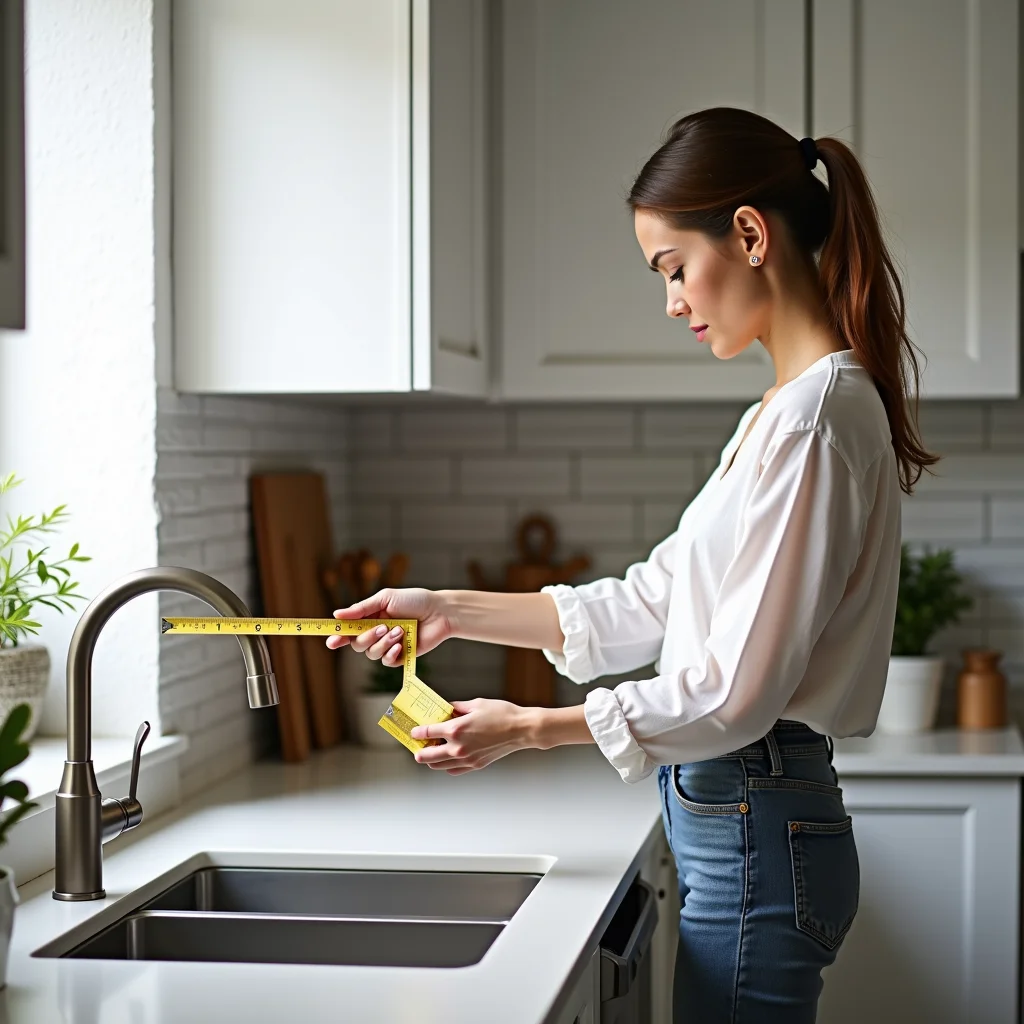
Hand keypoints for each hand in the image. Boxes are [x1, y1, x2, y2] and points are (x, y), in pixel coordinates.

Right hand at [325, 587, 453, 666]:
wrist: (440, 612)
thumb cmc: (415, 600)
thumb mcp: (386, 599)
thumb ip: (362, 608)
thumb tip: (337, 614)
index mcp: (370, 618)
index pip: (349, 629)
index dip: (338, 636)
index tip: (331, 640)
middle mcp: (377, 633)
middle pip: (357, 644)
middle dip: (367, 637)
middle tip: (382, 627)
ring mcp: (388, 645)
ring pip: (371, 653)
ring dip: (383, 643)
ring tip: (400, 631)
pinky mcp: (401, 656)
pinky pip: (386, 662)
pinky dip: (391, 654)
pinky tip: (401, 645)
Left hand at [410, 699, 533, 774]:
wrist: (521, 729)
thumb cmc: (501, 714)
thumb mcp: (476, 704)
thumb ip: (457, 707)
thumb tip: (446, 709)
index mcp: (456, 729)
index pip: (428, 732)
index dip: (417, 731)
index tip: (414, 730)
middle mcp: (458, 747)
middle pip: (427, 755)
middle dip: (418, 750)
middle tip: (417, 745)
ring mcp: (466, 759)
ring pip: (438, 765)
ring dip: (431, 759)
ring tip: (431, 751)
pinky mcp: (475, 765)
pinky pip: (453, 770)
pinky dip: (446, 765)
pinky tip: (447, 758)